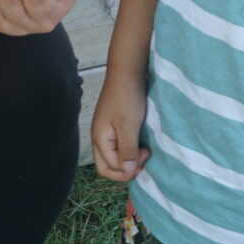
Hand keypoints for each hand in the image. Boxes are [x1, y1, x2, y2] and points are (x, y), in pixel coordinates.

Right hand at [90, 66, 149, 182]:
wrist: (127, 73)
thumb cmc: (126, 98)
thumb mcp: (128, 126)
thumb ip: (127, 150)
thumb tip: (127, 170)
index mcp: (99, 139)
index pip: (109, 168)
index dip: (127, 169)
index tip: (144, 156)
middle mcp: (99, 138)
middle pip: (107, 166)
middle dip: (124, 169)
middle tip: (142, 160)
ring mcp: (106, 131)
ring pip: (113, 156)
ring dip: (128, 159)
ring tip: (143, 152)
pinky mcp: (114, 125)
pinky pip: (118, 145)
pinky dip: (129, 149)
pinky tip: (140, 143)